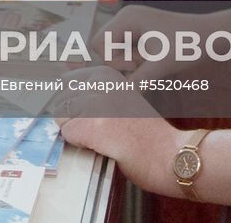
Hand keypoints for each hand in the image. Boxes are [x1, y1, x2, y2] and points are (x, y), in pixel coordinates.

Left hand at [54, 66, 182, 193]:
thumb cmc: (149, 133)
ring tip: (103, 137)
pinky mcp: (91, 126)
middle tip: (99, 129)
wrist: (169, 154)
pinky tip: (102, 145)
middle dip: (73, 117)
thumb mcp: (124, 99)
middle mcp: (99, 84)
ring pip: (61, 116)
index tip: (85, 112)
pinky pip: (67, 134)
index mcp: (107, 75)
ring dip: (76, 130)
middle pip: (61, 99)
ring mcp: (95, 104)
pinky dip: (80, 143)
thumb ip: (97, 93)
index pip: (68, 81)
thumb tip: (63, 95)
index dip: (72, 101)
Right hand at [99, 4, 220, 80]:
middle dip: (120, 62)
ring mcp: (134, 24)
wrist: (213, 37)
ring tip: (150, 63)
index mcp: (127, 18)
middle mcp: (127, 17)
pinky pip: (127, 50)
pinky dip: (136, 60)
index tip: (135, 66)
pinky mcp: (142, 32)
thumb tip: (113, 97)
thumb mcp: (159, 66)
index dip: (112, 60)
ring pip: (116, 50)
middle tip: (143, 65)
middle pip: (105, 46)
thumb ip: (134, 82)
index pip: (99, 43)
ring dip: (129, 62)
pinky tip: (151, 63)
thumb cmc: (188, 46)